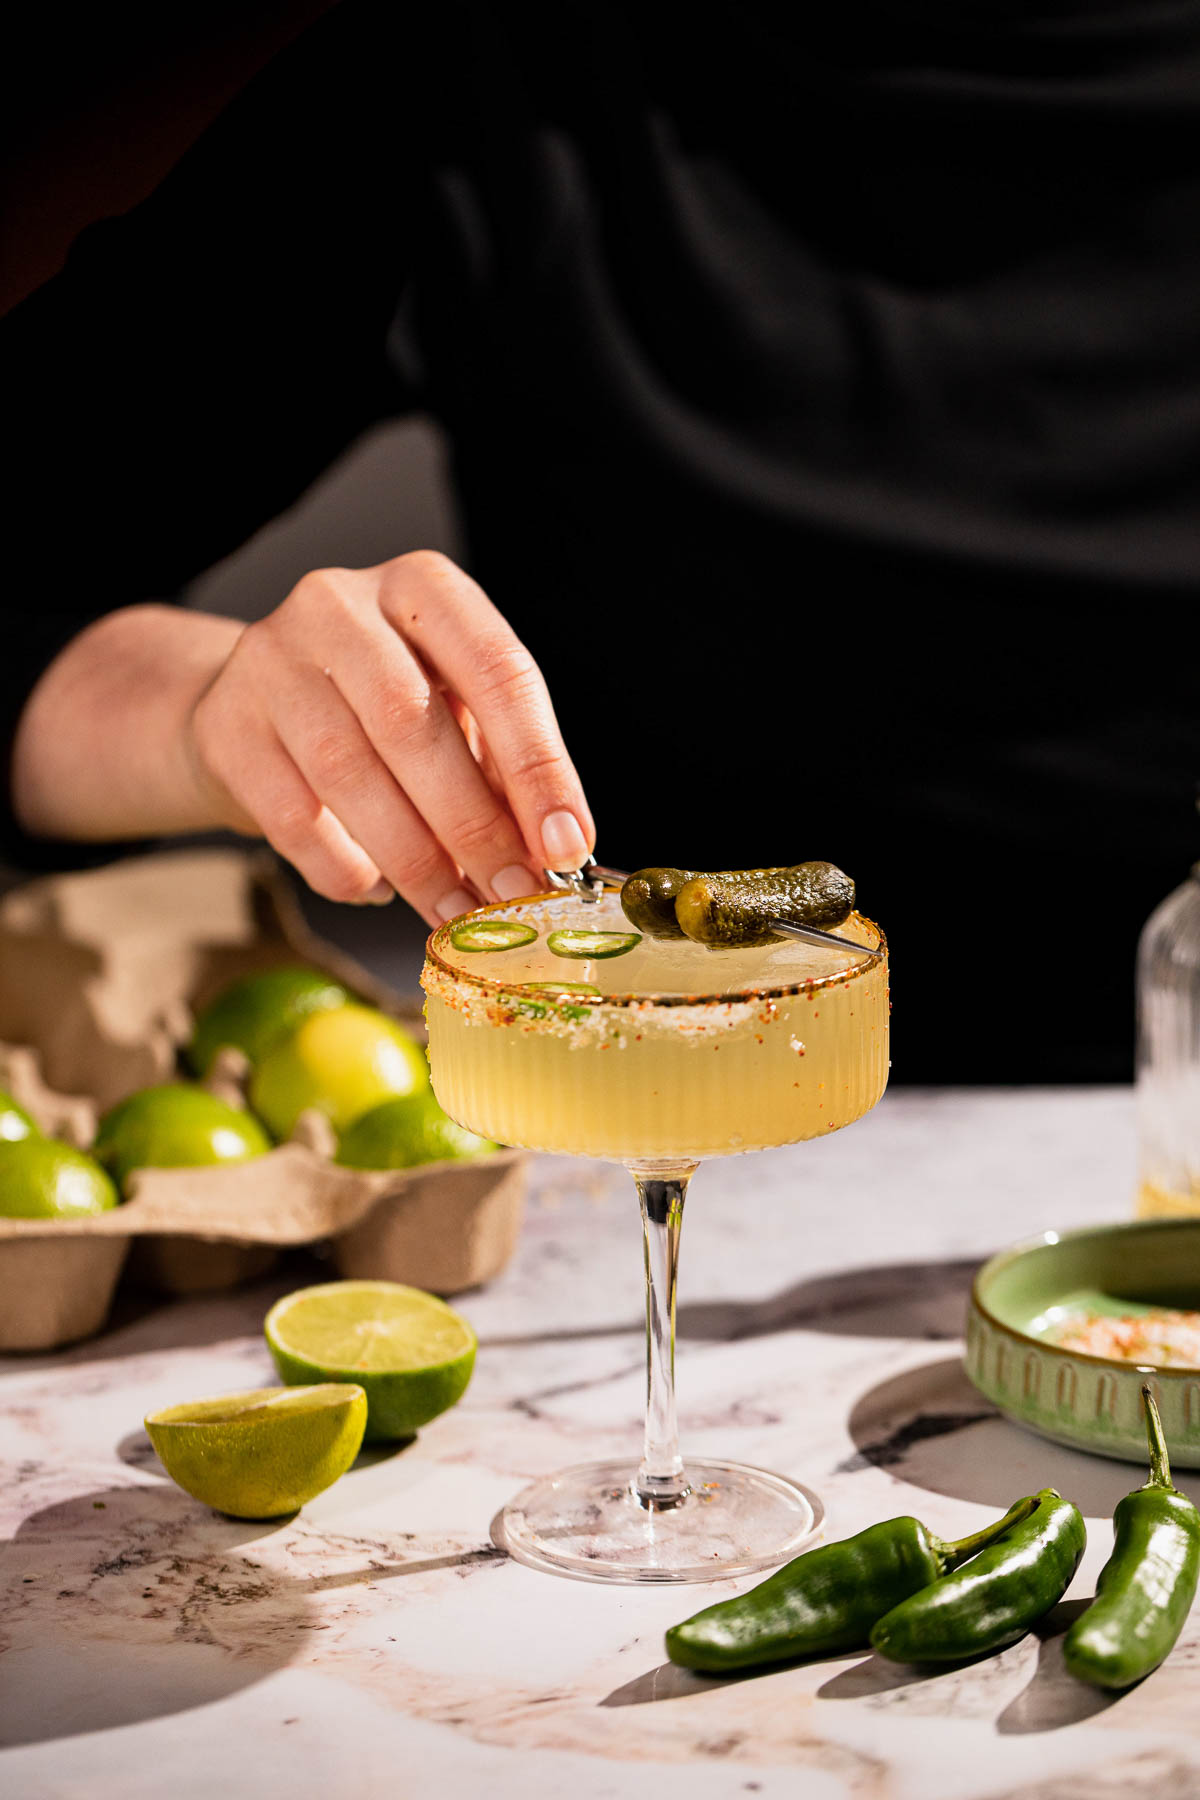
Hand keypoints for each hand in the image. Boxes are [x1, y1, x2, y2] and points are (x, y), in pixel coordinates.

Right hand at [187, 551, 593, 921]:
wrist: (251, 707)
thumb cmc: (379, 710)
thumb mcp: (453, 712)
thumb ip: (502, 768)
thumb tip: (558, 850)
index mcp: (423, 586)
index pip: (497, 670)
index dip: (539, 766)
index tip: (567, 844)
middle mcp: (340, 604)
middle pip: (414, 725)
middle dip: (475, 827)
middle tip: (513, 895)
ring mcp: (270, 660)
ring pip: (349, 774)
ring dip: (415, 859)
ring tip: (455, 911)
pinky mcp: (224, 725)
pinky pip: (292, 816)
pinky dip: (344, 868)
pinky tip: (379, 889)